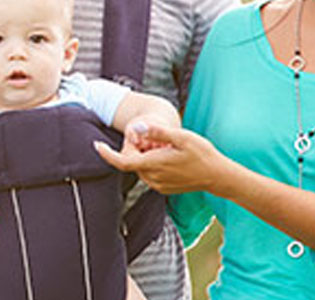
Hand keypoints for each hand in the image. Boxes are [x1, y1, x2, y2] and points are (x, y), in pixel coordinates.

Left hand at [96, 124, 227, 193]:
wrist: (217, 176)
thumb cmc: (201, 154)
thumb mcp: (181, 136)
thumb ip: (157, 132)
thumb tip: (136, 127)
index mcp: (154, 164)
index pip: (122, 161)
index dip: (106, 154)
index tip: (96, 145)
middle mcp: (153, 178)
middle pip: (132, 161)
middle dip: (137, 147)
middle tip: (156, 137)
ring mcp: (158, 185)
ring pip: (141, 167)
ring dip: (146, 155)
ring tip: (167, 146)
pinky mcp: (164, 188)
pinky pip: (150, 173)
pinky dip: (152, 162)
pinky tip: (170, 155)